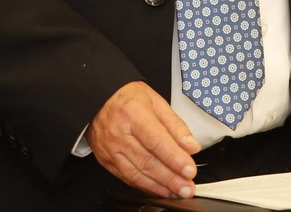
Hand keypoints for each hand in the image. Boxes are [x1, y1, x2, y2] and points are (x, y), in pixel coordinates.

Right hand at [90, 81, 200, 196]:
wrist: (99, 100)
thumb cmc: (129, 98)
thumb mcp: (156, 101)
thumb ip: (175, 125)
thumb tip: (191, 146)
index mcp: (134, 114)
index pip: (156, 141)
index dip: (174, 158)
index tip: (189, 170)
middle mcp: (119, 133)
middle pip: (147, 161)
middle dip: (171, 178)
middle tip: (188, 188)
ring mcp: (110, 149)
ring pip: (137, 173)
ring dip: (160, 186)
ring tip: (178, 191)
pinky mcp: (106, 161)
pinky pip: (127, 177)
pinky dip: (146, 186)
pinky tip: (161, 189)